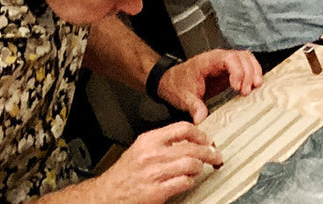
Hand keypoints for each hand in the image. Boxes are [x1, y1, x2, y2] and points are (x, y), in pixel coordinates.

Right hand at [87, 121, 221, 203]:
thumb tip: (189, 140)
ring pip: (190, 165)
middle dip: (208, 152)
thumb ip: (162, 142)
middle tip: (215, 155)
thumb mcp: (140, 149)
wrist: (107, 194)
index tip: (206, 140)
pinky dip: (190, 181)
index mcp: (148, 140)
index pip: (182, 129)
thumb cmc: (124, 173)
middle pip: (191, 148)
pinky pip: (183, 182)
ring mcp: (154, 174)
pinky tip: (188, 181)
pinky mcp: (156, 192)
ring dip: (200, 167)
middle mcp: (152, 155)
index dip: (200, 134)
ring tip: (199, 169)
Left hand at [157, 50, 263, 123]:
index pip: (229, 59)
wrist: (171, 81)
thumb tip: (201, 119)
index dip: (237, 71)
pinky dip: (252, 74)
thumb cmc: (177, 84)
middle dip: (249, 73)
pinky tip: (253, 86)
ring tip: (255, 87)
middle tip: (247, 91)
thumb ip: (194, 106)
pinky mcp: (229, 70)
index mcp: (208, 61)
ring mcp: (225, 63)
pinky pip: (245, 66)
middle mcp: (219, 58)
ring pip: (246, 59)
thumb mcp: (183, 97)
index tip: (236, 88)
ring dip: (254, 71)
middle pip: (242, 57)